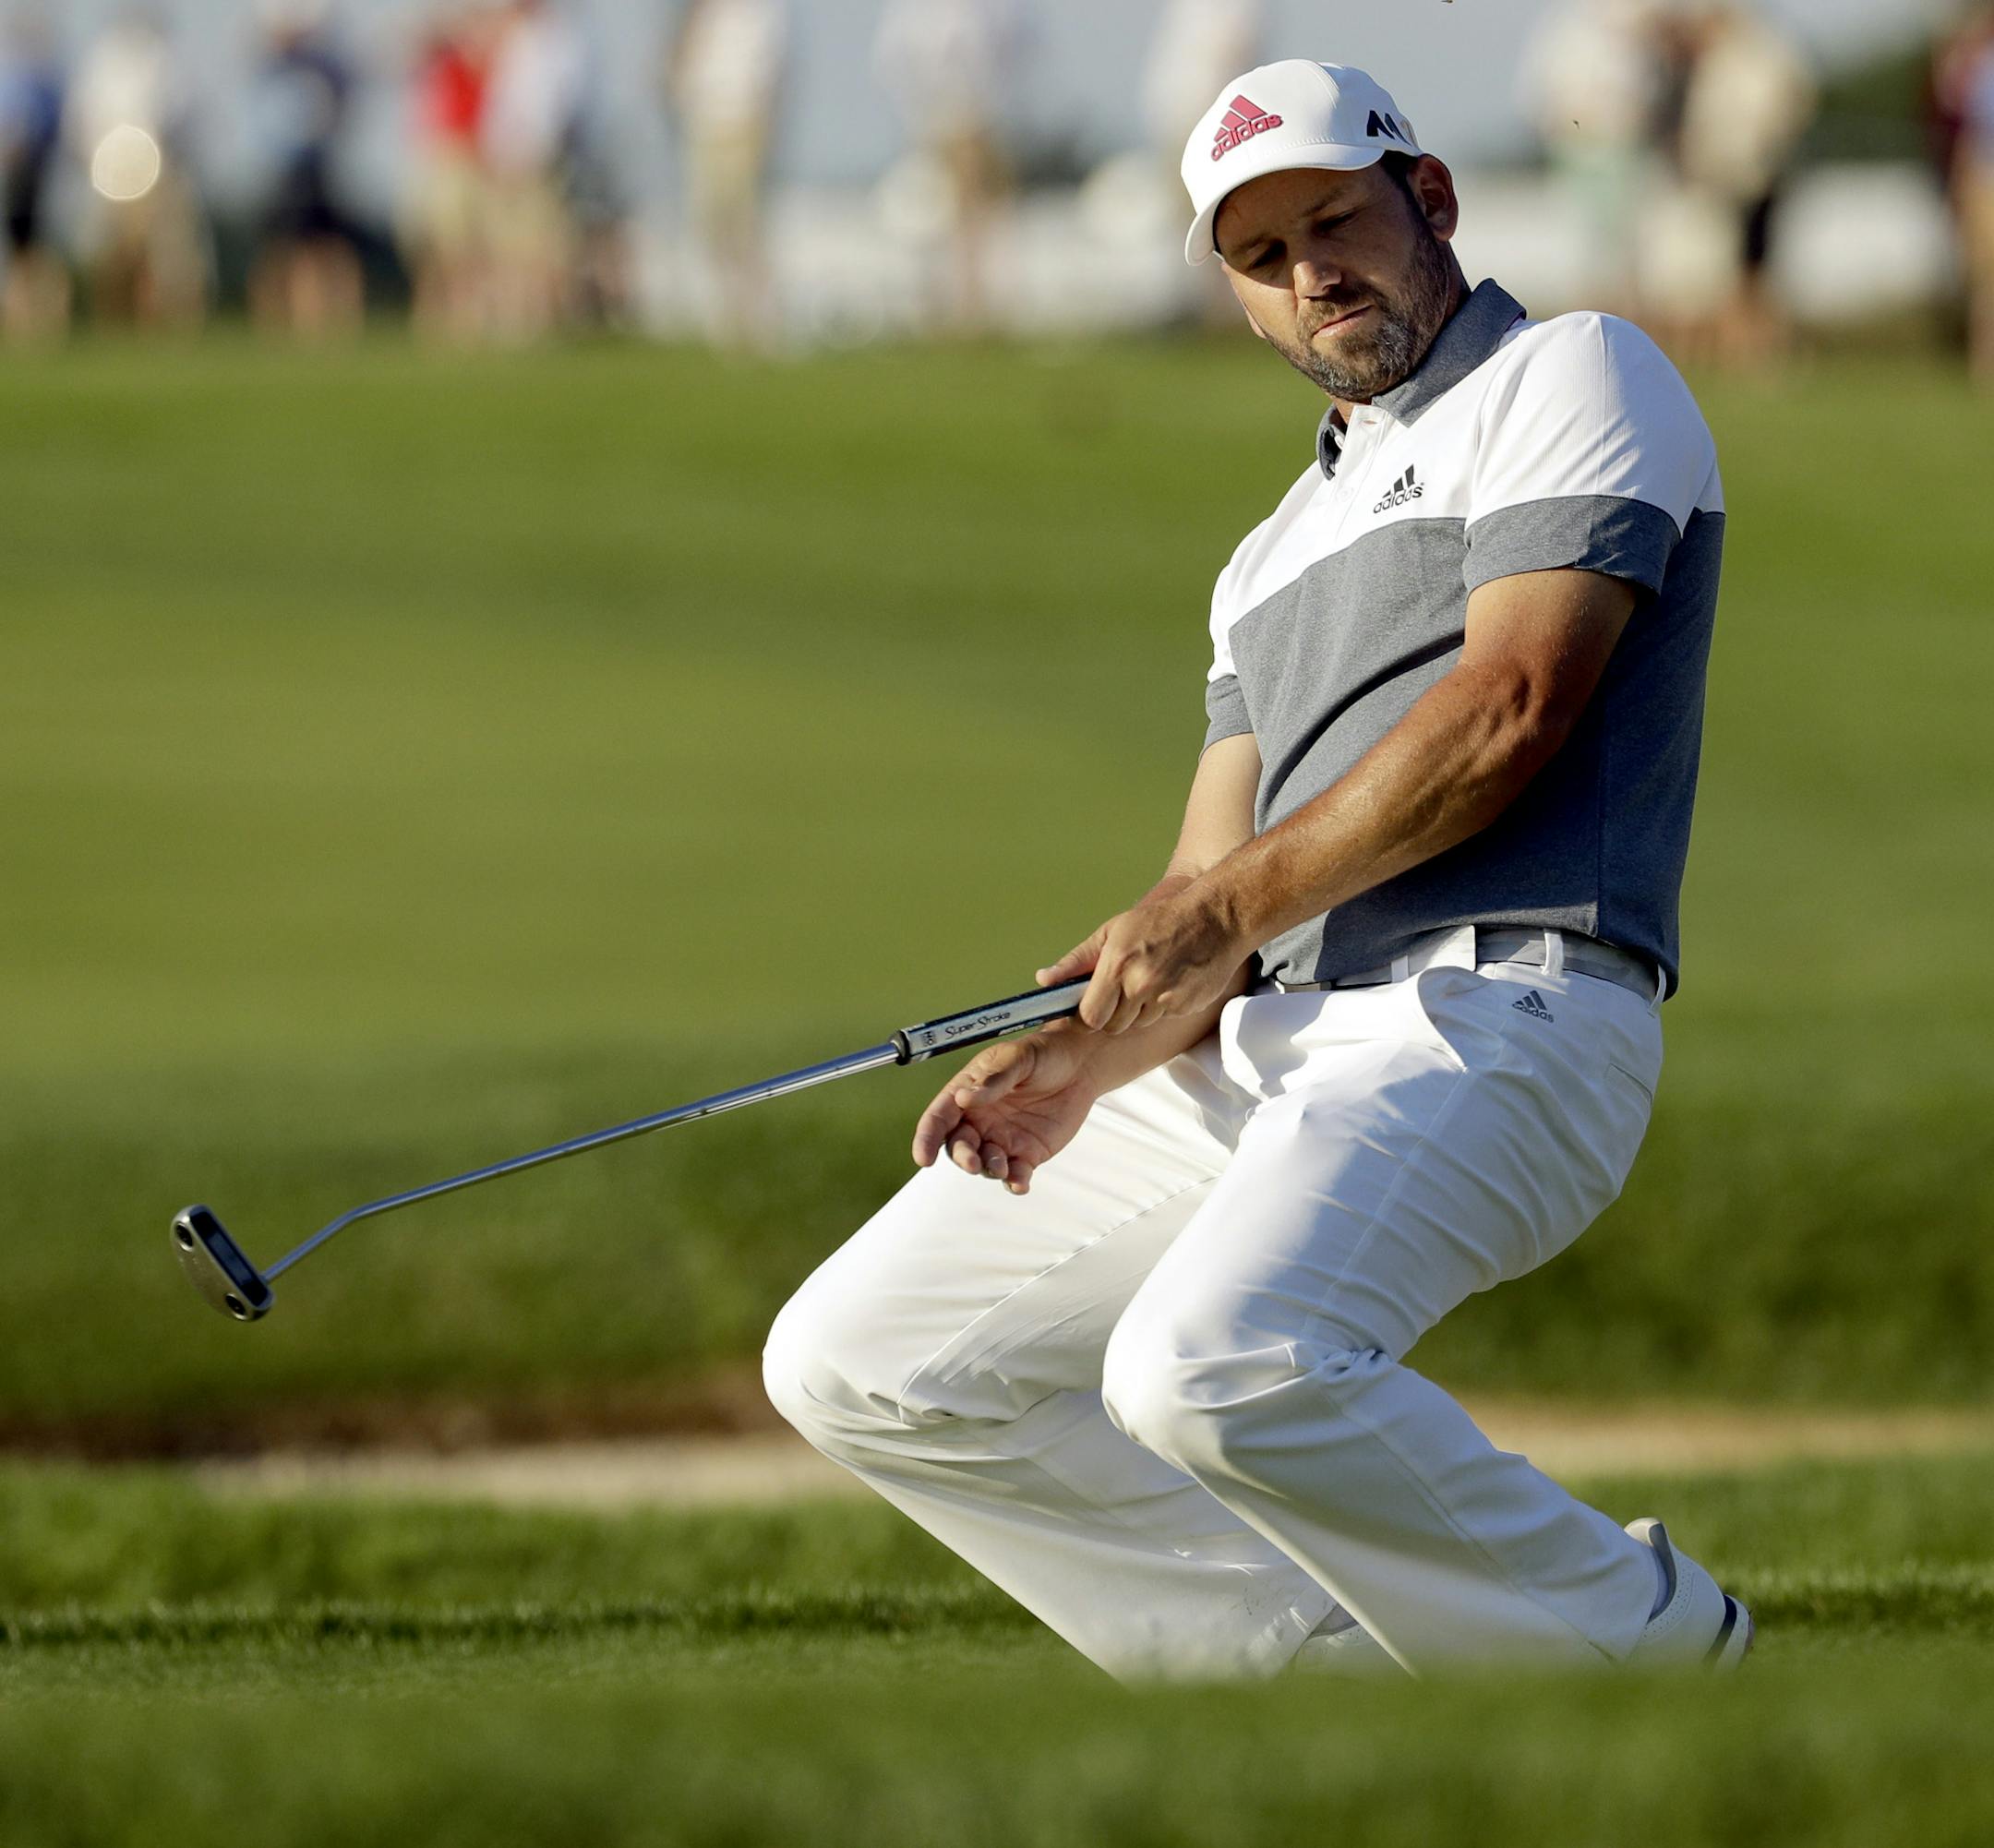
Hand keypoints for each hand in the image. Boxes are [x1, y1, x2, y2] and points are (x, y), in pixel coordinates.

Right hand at [912, 1027, 1099, 1195]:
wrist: (1080, 1066)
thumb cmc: (1043, 1054)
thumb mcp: (1018, 1058)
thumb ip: (993, 1080)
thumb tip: (963, 1097)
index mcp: (967, 1092)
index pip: (939, 1118)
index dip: (926, 1138)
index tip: (923, 1157)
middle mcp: (979, 1120)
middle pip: (958, 1146)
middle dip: (962, 1158)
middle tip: (973, 1163)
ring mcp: (1002, 1139)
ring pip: (984, 1164)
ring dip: (988, 1169)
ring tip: (1002, 1167)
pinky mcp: (1027, 1155)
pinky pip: (1015, 1175)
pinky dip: (1014, 1183)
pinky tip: (1020, 1185)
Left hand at [1041, 883, 1249, 1036]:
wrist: (1216, 917)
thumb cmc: (1159, 921)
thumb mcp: (1113, 931)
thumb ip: (1077, 960)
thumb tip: (1043, 980)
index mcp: (1116, 964)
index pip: (1089, 1017)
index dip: (1087, 1016)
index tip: (1090, 1007)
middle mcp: (1141, 983)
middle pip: (1113, 1026)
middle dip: (1113, 1013)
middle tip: (1125, 987)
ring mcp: (1166, 997)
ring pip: (1138, 1024)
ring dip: (1139, 1010)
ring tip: (1151, 978)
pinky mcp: (1188, 1005)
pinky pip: (1164, 1018)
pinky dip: (1164, 1006)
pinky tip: (1172, 981)